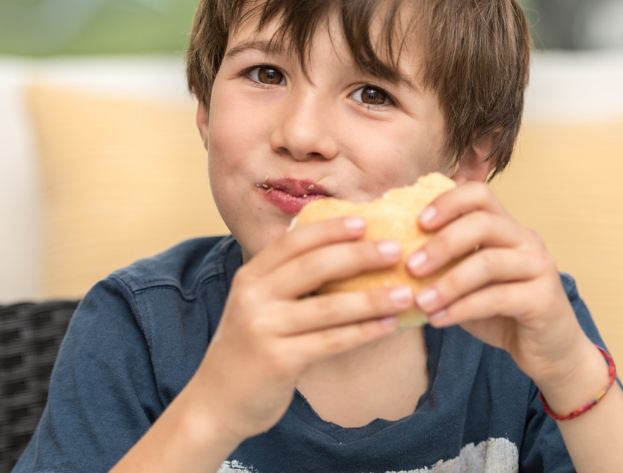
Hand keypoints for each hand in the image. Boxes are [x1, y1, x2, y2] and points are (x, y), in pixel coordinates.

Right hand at [185, 216, 411, 442]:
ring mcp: (264, 329)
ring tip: (406, 292)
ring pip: (329, 307)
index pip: (293, 241)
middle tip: (396, 249)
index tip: (365, 221)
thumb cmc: (250, 349)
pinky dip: (364, 332)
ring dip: (373, 298)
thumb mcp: (258, 306)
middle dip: (359, 255)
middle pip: (314, 266)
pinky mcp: (279, 360)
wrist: (217, 402)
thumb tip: (345, 255)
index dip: (330, 229)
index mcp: (251, 276)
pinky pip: (332, 341)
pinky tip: (390, 325)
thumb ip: (288, 282)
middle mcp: (254, 297)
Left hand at [405, 180, 597, 391]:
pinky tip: (438, 320)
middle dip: (442, 243)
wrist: (549, 353)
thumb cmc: (501, 313)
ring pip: (489, 262)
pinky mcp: (544, 299)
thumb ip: (445, 265)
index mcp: (507, 228)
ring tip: (421, 301)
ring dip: (448, 282)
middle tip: (411, 267)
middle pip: (483, 223)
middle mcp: (527, 240)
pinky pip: (498, 298)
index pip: (480, 194)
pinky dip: (462, 308)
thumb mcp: (468, 283)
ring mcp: (539, 268)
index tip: (418, 222)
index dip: (448, 202)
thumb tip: (394, 254)